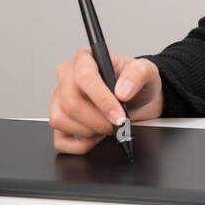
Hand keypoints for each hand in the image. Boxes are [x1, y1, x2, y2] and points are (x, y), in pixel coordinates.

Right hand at [49, 48, 163, 154]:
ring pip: (61, 120)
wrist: (134, 98)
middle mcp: (67, 76)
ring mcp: (59, 98)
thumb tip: (122, 90)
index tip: (119, 116)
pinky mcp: (58, 119)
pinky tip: (96, 138)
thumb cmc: (134, 82)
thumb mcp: (146, 71)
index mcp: (85, 58)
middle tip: (118, 125)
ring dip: (89, 131)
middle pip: (71, 102)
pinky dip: (80, 145)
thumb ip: (139, 73)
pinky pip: (59, 140)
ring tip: (108, 127)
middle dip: (98, 121)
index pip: (84, 77)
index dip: (102, 100)